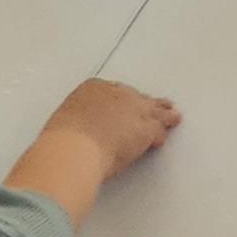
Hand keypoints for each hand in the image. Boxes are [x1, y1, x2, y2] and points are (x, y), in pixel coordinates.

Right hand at [36, 79, 180, 182]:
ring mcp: (134, 109)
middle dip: (145, 103)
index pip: (114, 90)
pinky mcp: (146, 128)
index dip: (123, 99)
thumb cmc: (63, 139)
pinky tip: (162, 139)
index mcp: (92, 88)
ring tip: (172, 116)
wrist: (76, 148)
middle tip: (155, 106)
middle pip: (136, 97)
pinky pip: (158, 131)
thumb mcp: (64, 123)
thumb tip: (75, 135)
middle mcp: (116, 93)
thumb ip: (77, 123)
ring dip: (163, 115)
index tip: (126, 104)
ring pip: (154, 110)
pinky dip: (160, 136)